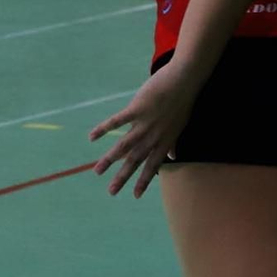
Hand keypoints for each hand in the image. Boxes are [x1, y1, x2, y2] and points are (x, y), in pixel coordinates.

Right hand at [90, 63, 200, 197]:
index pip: (152, 166)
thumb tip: (174, 157)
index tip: (135, 195)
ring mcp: (144, 123)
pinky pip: (117, 121)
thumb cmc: (182, 102)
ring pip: (124, 146)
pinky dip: (103, 129)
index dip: (144, 181)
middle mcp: (153, 136)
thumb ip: (173, 143)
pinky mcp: (136, 109)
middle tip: (111, 192)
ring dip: (109, 160)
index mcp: (164, 141)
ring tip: (97, 171)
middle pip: (135, 161)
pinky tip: (92, 137)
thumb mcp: (180, 126)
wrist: (184, 81)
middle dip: (122, 177)